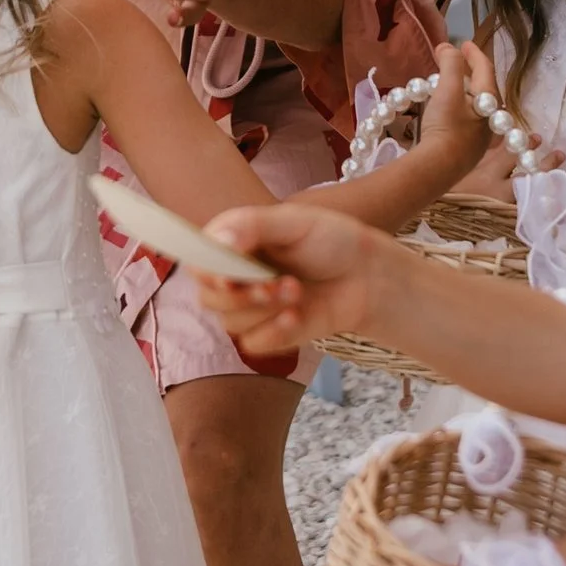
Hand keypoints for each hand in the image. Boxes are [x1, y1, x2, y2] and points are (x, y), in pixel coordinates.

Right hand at [205, 201, 394, 353]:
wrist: (367, 276)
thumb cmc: (332, 240)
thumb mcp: (293, 221)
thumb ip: (250, 226)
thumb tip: (217, 241)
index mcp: (232, 244)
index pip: (197, 262)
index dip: (209, 273)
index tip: (230, 277)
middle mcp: (235, 277)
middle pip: (208, 299)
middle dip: (243, 295)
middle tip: (276, 282)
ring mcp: (250, 308)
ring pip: (230, 323)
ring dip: (264, 310)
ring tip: (297, 291)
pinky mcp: (268, 334)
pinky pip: (252, 344)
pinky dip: (274, 332)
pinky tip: (298, 316)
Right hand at [415, 40, 504, 190]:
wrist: (439, 168)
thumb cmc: (446, 126)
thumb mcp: (447, 89)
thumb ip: (450, 64)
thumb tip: (448, 48)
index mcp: (489, 100)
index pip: (485, 68)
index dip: (474, 53)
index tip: (463, 42)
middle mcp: (490, 118)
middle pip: (482, 88)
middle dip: (469, 72)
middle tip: (453, 62)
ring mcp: (480, 136)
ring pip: (475, 106)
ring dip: (463, 91)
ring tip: (446, 85)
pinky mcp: (469, 150)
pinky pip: (467, 120)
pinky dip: (457, 108)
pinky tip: (444, 112)